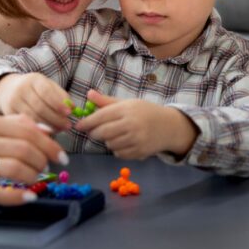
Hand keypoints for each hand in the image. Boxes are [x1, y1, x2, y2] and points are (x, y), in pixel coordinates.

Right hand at [0, 73, 71, 131]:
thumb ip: (61, 95)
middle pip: (39, 107)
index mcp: (33, 79)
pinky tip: (48, 131)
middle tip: (68, 126)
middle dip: (56, 118)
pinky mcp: (8, 113)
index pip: (46, 91)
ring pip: (32, 118)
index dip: (58, 103)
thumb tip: (72, 108)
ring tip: (60, 129)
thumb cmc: (34, 89)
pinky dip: (39, 129)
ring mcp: (13, 102)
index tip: (69, 113)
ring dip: (49, 126)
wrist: (8, 89)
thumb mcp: (47, 85)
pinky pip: (26, 124)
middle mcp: (21, 90)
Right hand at [0, 114, 68, 206]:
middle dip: (43, 160)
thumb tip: (48, 131)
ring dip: (33, 176)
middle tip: (48, 169)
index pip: (27, 130)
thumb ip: (15, 126)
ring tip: (37, 180)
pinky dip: (17, 196)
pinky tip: (29, 197)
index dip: (50, 144)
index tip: (61, 156)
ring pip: (14, 167)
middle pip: (24, 148)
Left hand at [75, 89, 198, 159]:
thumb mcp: (127, 103)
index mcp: (126, 109)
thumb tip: (88, 94)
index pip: (100, 117)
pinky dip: (117, 149)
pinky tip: (124, 142)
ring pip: (109, 144)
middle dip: (94, 133)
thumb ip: (107, 101)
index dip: (86, 122)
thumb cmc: (145, 112)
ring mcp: (136, 140)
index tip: (78, 126)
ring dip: (107, 141)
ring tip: (115, 134)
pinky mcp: (139, 152)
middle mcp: (131, 125)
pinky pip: (118, 154)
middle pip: (102, 133)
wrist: (169, 126)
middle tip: (93, 132)